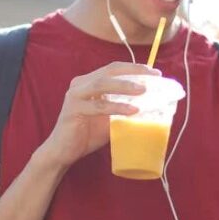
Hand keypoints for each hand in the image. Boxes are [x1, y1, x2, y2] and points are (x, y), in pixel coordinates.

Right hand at [40, 62, 159, 169]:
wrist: (64, 151)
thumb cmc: (88, 134)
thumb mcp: (110, 118)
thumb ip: (124, 109)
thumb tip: (152, 107)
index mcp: (89, 82)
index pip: (114, 69)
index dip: (134, 68)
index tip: (154, 73)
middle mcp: (81, 83)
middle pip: (110, 71)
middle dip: (133, 72)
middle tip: (153, 77)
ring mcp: (75, 95)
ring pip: (102, 84)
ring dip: (125, 86)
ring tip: (143, 90)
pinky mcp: (73, 109)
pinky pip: (98, 106)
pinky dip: (117, 107)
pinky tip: (132, 111)